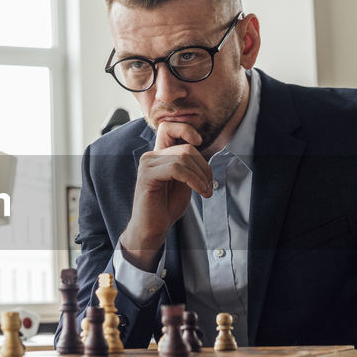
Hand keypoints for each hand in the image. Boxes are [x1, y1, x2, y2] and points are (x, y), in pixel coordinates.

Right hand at [119, 121, 212, 270]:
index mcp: (158, 155)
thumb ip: (188, 165)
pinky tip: (199, 191)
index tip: (199, 142)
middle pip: (186, 148)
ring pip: (183, 157)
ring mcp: (147, 165)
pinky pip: (177, 169)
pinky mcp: (147, 176)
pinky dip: (194, 180)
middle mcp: (150, 156)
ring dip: (200, 175)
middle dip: (204, 166)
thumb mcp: (183, 181)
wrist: (152, 228)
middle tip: (209, 184)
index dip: (185, 129)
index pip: (168, 127)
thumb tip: (203, 154)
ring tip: (205, 190)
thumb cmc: (166, 206)